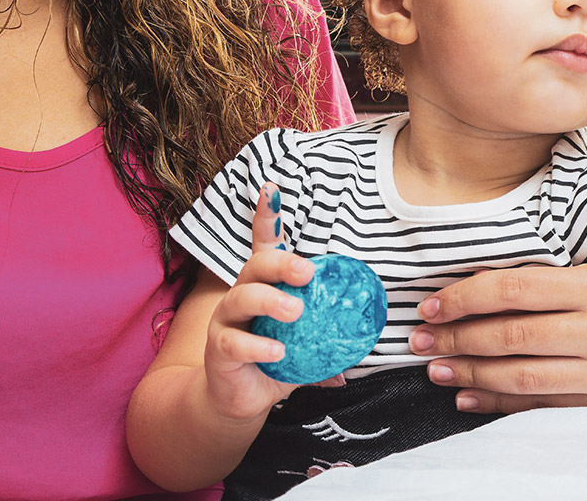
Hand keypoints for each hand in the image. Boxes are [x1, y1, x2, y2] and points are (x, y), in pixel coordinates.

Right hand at [201, 183, 313, 421]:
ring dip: (271, 300)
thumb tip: (367, 341)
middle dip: (282, 262)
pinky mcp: (218, 349)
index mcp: (265, 285)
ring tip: (295, 311)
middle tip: (307, 273)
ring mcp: (227, 320)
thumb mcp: (306, 345)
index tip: (271, 188)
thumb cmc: (275, 360)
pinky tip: (278, 351)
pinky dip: (258, 345)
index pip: (264, 244)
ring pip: (242, 297)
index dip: (267, 216)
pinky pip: (234, 342)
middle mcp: (242, 295)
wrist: (239, 399)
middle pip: (256, 265)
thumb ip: (330, 339)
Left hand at [409, 264, 586, 413]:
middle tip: (418, 342)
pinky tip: (469, 398)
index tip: (430, 306)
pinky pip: (541, 404)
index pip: (514, 287)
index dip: (465, 297)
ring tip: (437, 370)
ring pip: (523, 374)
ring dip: (471, 374)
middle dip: (457, 339)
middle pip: (513, 335)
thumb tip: (468, 290)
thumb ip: (542, 281)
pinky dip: (499, 402)